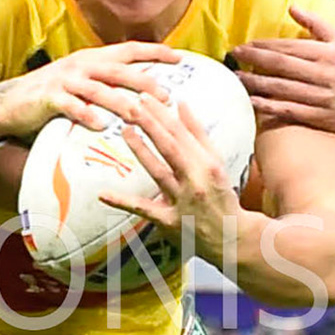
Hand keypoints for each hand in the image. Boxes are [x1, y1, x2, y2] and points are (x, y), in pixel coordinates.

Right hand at [0, 40, 179, 138]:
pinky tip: (100, 126)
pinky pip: (71, 106)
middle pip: (119, 70)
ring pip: (99, 89)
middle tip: (167, 97)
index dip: (154, 52)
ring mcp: (64, 81)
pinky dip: (86, 115)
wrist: (8, 103)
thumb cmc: (48, 96)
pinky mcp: (49, 98)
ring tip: (139, 115)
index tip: (179, 58)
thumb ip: (104, 82)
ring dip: (121, 102)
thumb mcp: (79, 82)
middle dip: (145, 82)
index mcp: (91, 59)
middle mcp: (81, 65)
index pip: (129, 50)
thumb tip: (138, 90)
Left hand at [102, 95, 245, 260]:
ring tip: (125, 130)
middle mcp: (196, 180)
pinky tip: (103, 194)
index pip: (182, 134)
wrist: (232, 237)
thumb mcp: (215, 162)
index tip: (145, 97)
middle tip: (132, 105)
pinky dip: (123, 202)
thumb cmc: (220, 195)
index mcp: (208, 164)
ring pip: (159, 172)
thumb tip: (181, 104)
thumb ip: (198, 134)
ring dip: (141, 151)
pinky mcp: (169, 221)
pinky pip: (143, 210)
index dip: (163, 115)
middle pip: (171, 148)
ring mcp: (182, 201)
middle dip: (152, 124)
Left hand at [233, 7, 334, 161]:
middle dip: (255, 59)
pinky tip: (251, 101)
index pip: (290, 47)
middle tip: (233, 55)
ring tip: (235, 77)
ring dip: (256, 83)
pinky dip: (270, 106)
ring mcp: (323, 96)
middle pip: (283, 65)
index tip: (244, 45)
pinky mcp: (320, 116)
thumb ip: (317, 24)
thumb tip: (291, 7)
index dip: (264, 45)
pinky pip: (290, 110)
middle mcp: (326, 74)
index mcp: (330, 53)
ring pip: (283, 88)